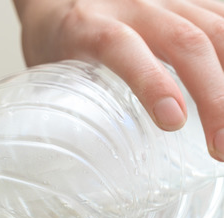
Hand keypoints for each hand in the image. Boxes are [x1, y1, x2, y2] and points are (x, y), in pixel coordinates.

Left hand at [14, 0, 223, 160]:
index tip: (173, 121)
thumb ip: (68, 105)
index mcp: (88, 24)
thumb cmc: (56, 40)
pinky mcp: (192, 0)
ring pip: (217, 31)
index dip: (151, 82)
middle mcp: (133, 5)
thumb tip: (70, 164)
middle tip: (221, 148)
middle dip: (214, 97)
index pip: (122, 47)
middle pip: (186, 42)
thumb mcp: (49, 71)